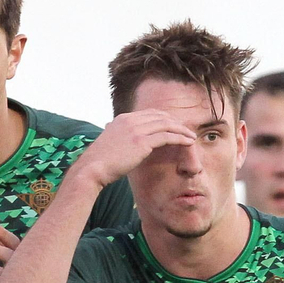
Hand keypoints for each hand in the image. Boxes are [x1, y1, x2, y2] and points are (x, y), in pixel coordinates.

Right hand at [73, 110, 196, 188]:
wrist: (91, 169)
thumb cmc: (99, 163)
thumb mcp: (109, 145)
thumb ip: (118, 140)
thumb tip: (121, 146)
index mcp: (123, 119)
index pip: (149, 113)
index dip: (165, 118)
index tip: (174, 126)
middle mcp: (130, 120)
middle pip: (160, 116)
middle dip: (176, 122)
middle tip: (186, 130)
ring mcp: (136, 130)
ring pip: (166, 124)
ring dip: (181, 130)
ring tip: (192, 136)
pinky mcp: (141, 142)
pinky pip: (167, 136)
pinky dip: (180, 138)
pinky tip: (188, 142)